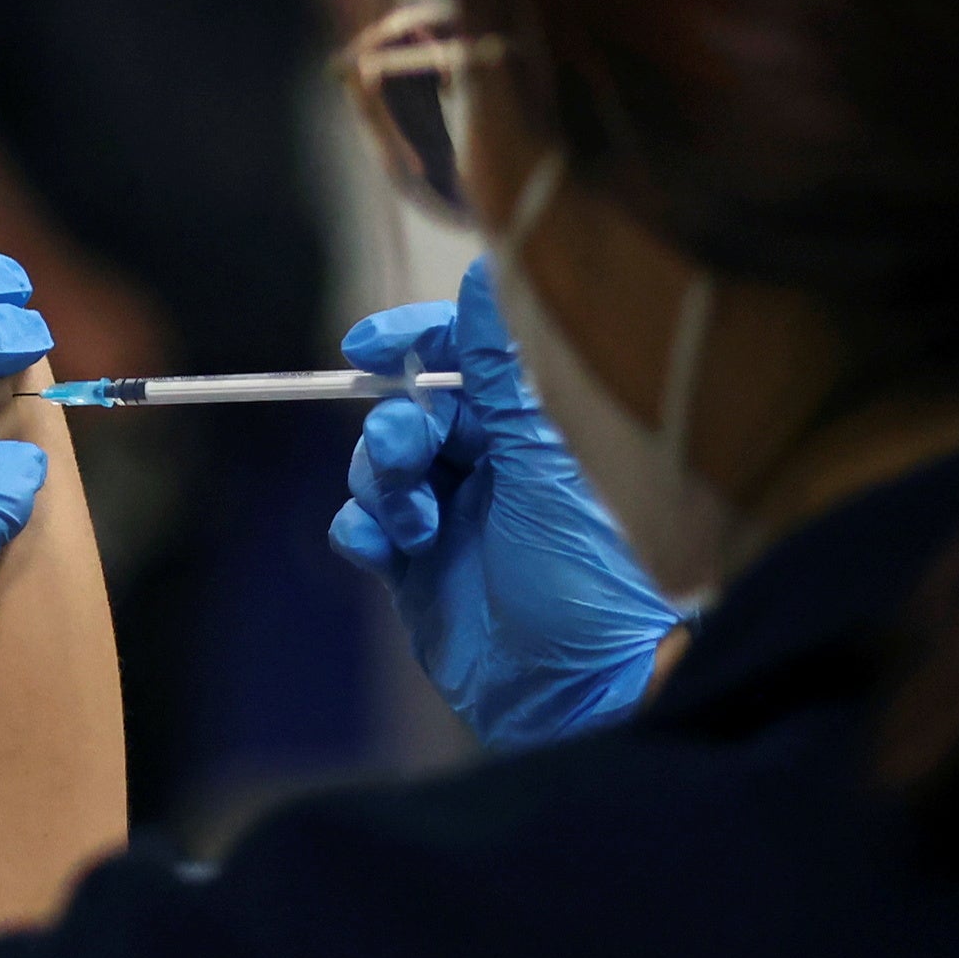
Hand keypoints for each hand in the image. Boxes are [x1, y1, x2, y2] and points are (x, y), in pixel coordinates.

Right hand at [327, 261, 681, 747]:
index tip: (368, 346)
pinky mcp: (418, 571)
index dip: (412, 342)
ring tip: (416, 524)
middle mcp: (492, 464)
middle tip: (411, 456)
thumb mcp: (550, 456)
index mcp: (534, 426)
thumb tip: (491, 272)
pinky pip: (364, 529)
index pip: (460, 358)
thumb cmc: (597, 568)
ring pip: (378, 468)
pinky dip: (361, 530)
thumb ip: (508, 369)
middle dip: (396, 427)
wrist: (591, 685)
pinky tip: (382, 550)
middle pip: (408, 410)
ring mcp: (453, 516)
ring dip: (382, 483)